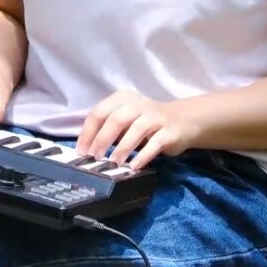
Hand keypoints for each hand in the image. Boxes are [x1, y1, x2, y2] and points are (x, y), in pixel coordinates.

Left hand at [76, 89, 199, 170]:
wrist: (184, 120)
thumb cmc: (147, 123)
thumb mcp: (126, 120)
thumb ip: (109, 129)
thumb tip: (87, 149)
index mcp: (123, 99)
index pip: (99, 112)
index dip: (88, 132)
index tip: (81, 151)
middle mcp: (138, 105)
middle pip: (116, 119)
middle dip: (103, 139)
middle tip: (95, 157)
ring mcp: (156, 117)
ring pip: (136, 130)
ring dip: (122, 148)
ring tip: (113, 163)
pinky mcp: (170, 131)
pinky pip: (155, 143)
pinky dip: (143, 156)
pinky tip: (134, 167)